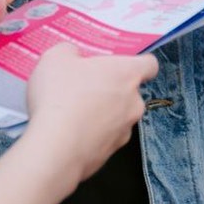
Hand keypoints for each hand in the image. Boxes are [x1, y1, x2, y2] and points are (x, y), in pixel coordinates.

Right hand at [23, 44, 157, 183]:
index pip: (149, 65)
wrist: (55, 148)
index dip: (135, 62)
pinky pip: (104, 137)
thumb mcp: (55, 58)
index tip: (118, 63)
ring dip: (100, 112)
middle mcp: (133, 102)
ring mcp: (124, 130)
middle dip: (109, 88)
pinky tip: (67, 131)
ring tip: (70, 110)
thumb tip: (72, 55)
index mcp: (127, 74)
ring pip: (117, 116)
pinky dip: (91, 133)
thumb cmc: (60, 98)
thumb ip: (69, 51)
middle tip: (83, 85)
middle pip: (129, 91)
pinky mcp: (111, 152)